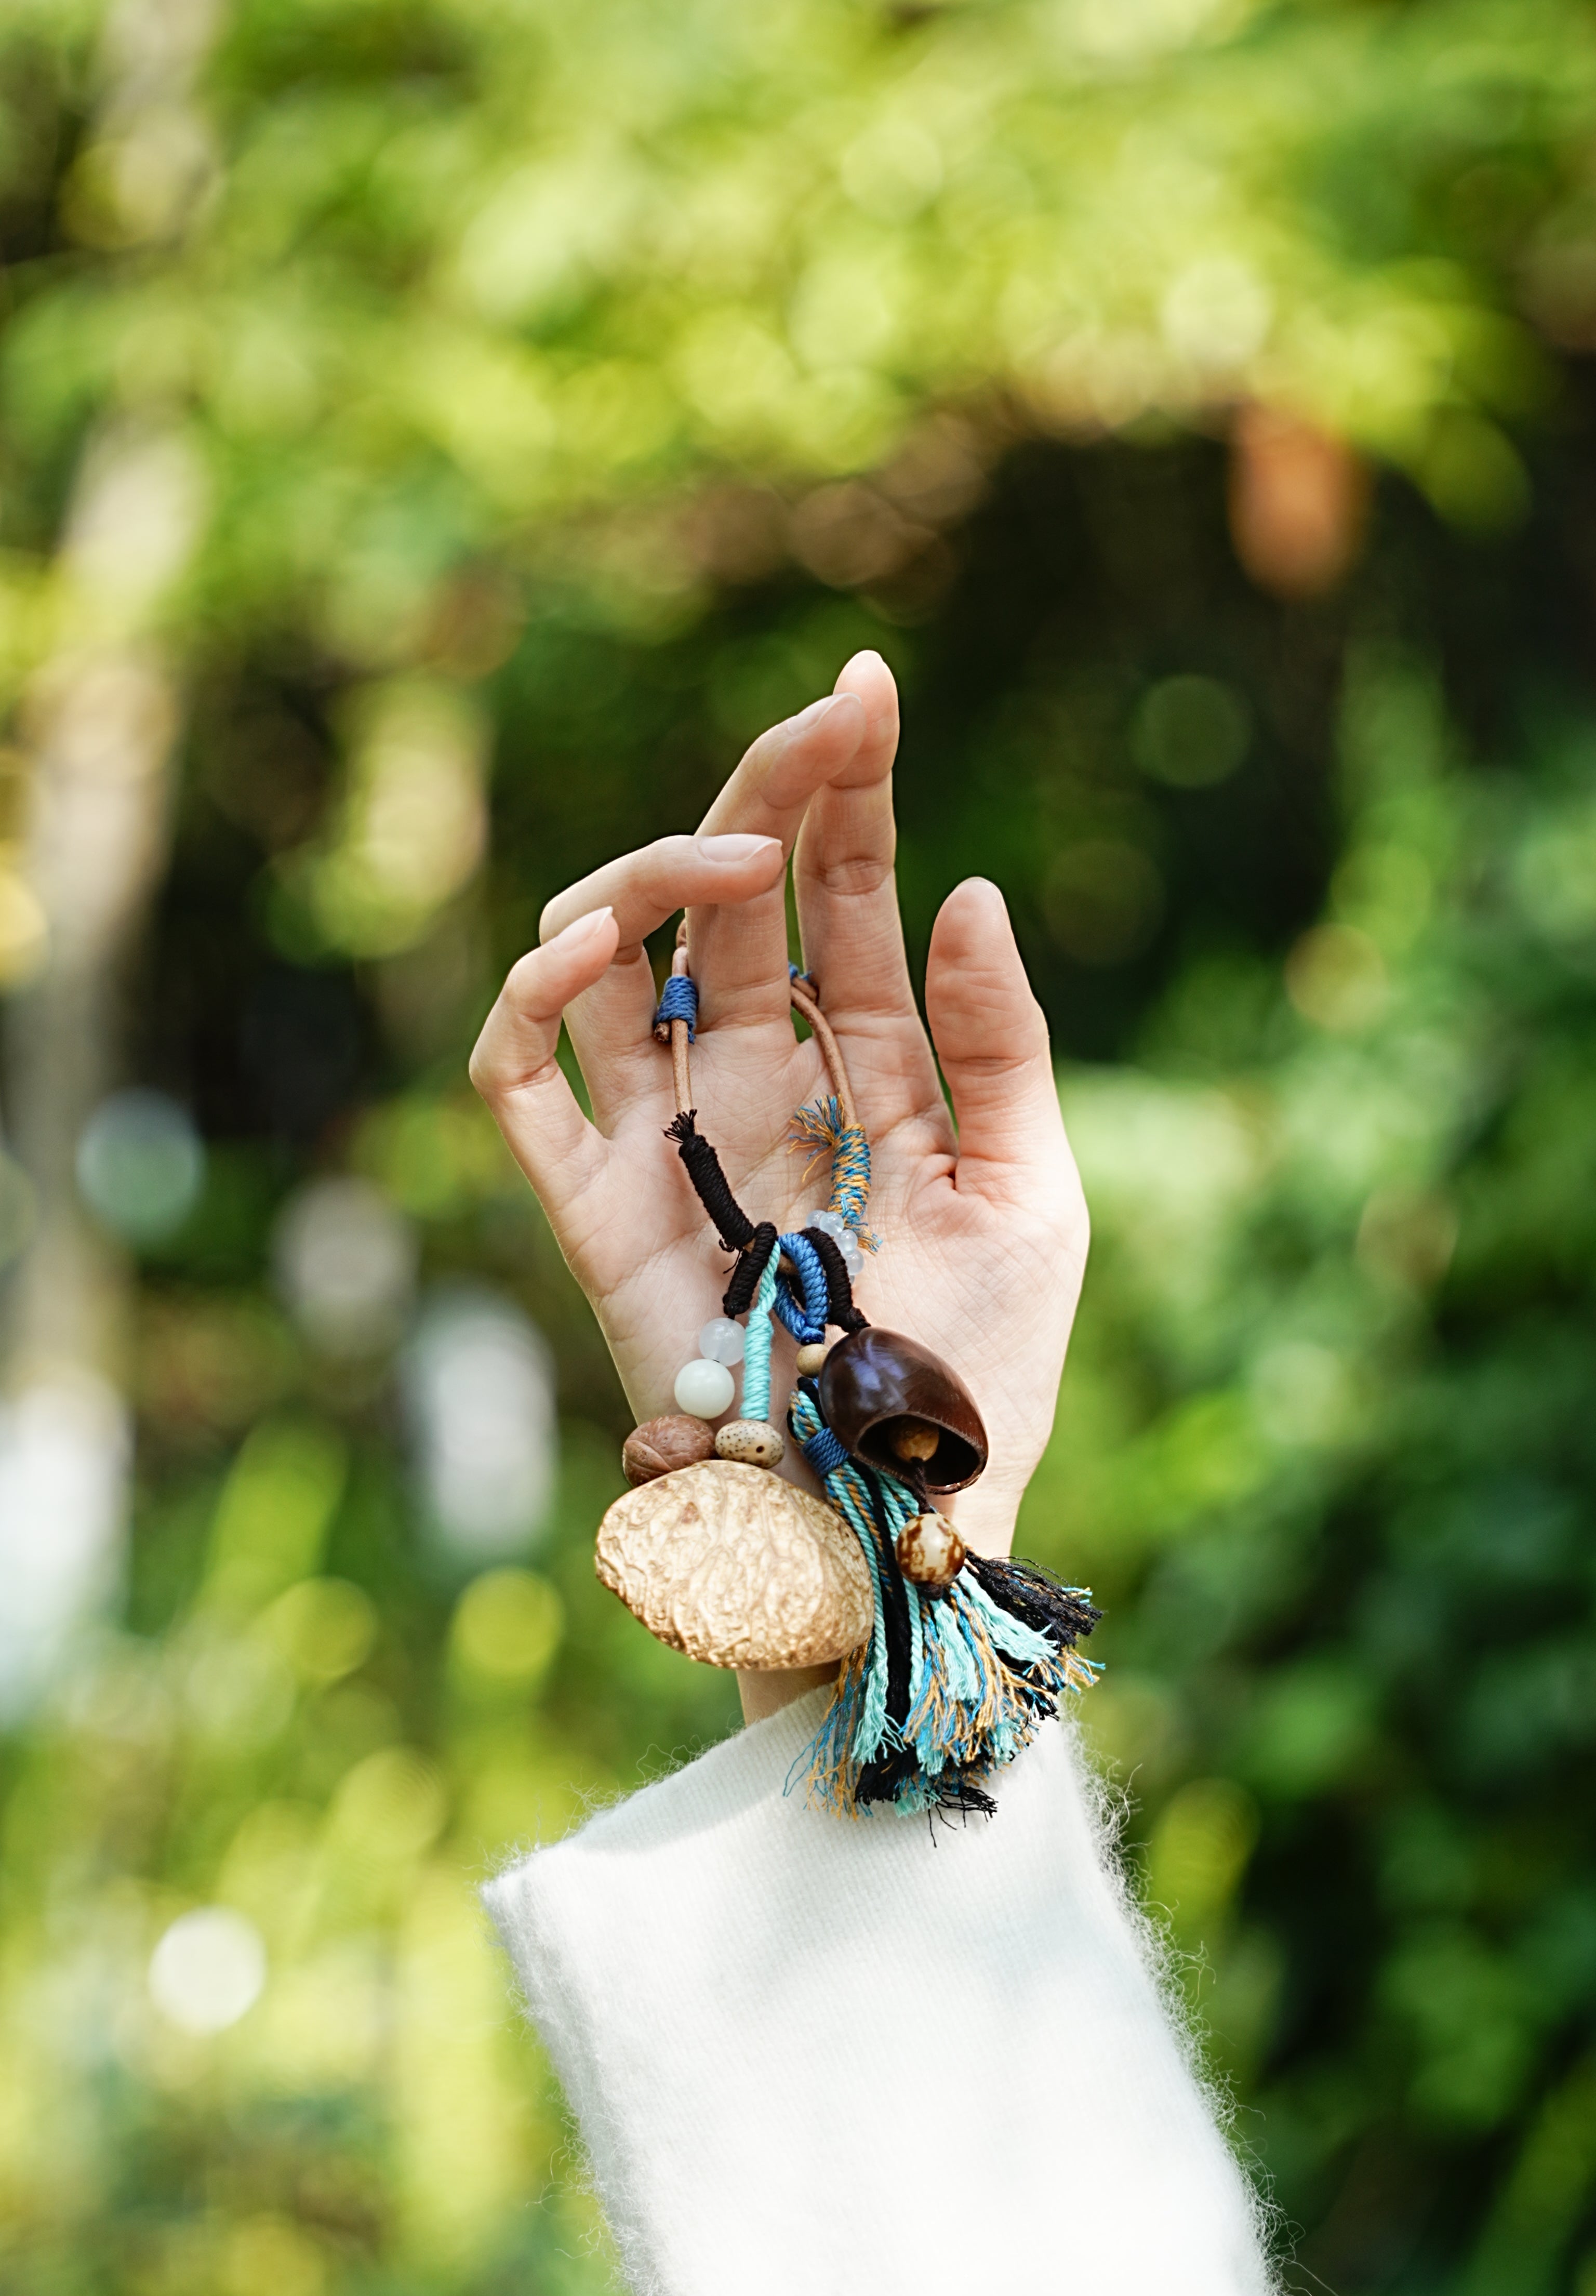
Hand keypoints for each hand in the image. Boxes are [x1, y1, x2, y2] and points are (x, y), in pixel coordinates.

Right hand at [470, 651, 1088, 1576]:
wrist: (897, 1516)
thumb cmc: (979, 1376)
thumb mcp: (1029, 1194)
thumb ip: (999, 1044)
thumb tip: (969, 888)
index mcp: (867, 1077)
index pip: (844, 904)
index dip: (850, 796)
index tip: (870, 691)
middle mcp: (760, 1089)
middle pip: (730, 903)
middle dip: (770, 794)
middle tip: (823, 724)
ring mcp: (669, 1142)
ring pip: (613, 959)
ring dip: (655, 872)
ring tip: (737, 851)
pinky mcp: (590, 1207)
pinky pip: (521, 1077)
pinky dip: (534, 996)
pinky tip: (592, 943)